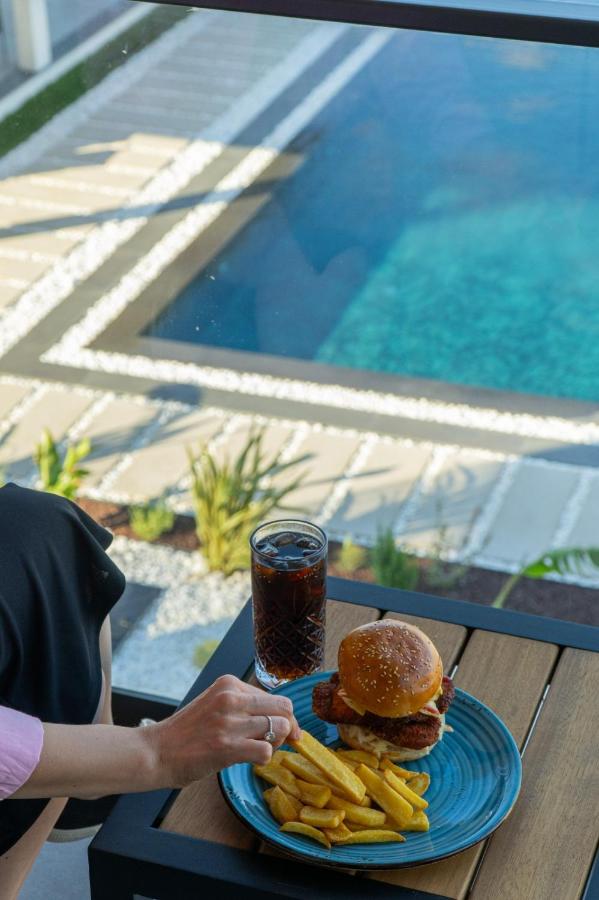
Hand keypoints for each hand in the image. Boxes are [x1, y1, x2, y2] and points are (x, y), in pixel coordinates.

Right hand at [147, 675, 300, 787]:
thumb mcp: (215, 704)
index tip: (285, 731)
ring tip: (259, 750)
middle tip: (278, 742)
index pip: (275, 695)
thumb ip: (243, 705)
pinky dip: (264, 759)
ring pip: (280, 727)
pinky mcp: (227, 747)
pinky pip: (266, 751)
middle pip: (284, 708)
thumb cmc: (187, 732)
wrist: (156, 752)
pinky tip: (250, 760)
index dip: (283, 716)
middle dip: (287, 727)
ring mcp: (229, 722)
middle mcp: (231, 698)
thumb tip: (281, 718)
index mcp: (229, 683)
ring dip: (276, 744)